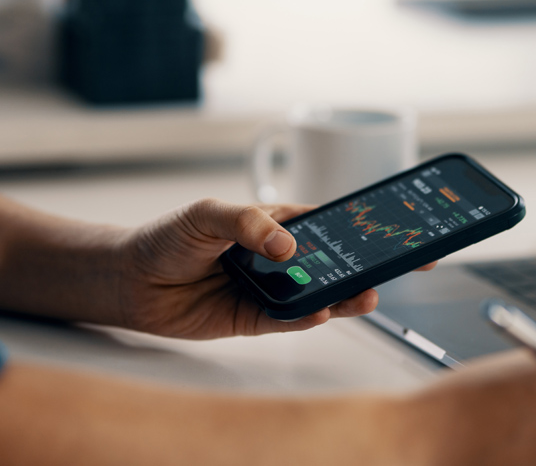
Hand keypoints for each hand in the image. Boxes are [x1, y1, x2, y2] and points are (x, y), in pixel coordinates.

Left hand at [117, 198, 435, 339]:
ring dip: (345, 295)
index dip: (364, 226)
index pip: (330, 224)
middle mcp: (280, 258)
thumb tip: (288, 246)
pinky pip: (289, 320)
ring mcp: (271, 290)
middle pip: (334, 262)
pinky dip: (308, 317)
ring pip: (319, 294)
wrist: (132, 280)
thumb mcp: (209, 214)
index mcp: (277, 224)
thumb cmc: (169, 237)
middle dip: (369, 265)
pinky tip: (323, 311)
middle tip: (403, 265)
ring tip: (367, 294)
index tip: (398, 228)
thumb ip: (249, 225)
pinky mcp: (256, 319)